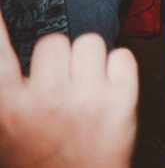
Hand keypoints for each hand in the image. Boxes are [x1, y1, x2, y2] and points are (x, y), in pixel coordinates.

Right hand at [0, 11, 137, 167]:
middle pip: (56, 40)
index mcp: (11, 107)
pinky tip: (111, 86)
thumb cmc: (46, 161)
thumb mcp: (10, 130)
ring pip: (91, 41)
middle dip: (61, 55)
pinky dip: (120, 67)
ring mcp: (86, 97)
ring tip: (88, 82)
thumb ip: (11, 92)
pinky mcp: (121, 98)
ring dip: (90, 58)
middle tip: (65, 79)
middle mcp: (46, 98)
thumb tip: (17, 67)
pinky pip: (122, 55)